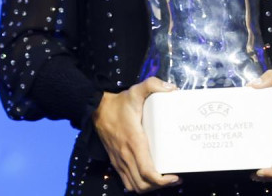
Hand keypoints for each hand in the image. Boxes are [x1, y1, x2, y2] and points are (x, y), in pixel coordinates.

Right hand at [92, 77, 180, 192]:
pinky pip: (126, 181)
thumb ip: (152, 85)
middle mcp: (126, 155)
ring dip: (149, 188)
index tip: (176, 177)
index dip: (163, 181)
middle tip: (173, 179)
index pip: (148, 172)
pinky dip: (138, 185)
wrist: (96, 108)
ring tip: (162, 180)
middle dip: (160, 187)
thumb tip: (172, 88)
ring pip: (134, 186)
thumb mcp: (135, 91)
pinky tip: (147, 178)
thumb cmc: (119, 103)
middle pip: (143, 184)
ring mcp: (119, 161)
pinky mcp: (115, 161)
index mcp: (134, 142)